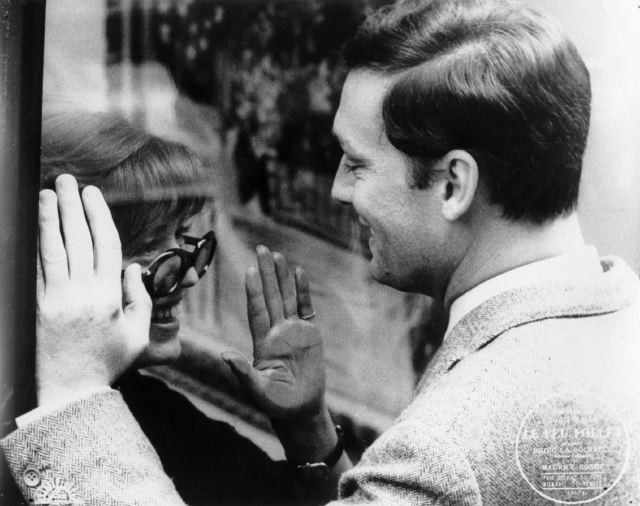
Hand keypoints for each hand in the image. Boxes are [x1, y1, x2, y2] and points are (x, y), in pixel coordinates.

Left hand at [36, 175, 151, 404]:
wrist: (72, 394)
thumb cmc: (108, 364)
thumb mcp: (137, 335)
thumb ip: (138, 299)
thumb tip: (134, 268)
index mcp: (109, 297)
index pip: (105, 245)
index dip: (99, 216)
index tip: (93, 194)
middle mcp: (83, 292)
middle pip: (78, 240)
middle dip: (73, 207)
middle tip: (68, 181)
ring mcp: (57, 298)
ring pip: (53, 249)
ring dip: (49, 218)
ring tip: (47, 193)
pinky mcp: (37, 307)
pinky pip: (36, 269)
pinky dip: (35, 245)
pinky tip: (34, 227)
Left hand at [222, 245, 324, 420]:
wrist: (300, 409)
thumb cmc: (276, 403)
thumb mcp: (257, 389)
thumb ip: (243, 372)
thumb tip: (225, 355)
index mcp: (262, 343)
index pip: (257, 310)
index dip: (254, 290)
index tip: (250, 270)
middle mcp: (276, 332)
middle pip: (271, 296)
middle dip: (267, 273)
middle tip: (262, 248)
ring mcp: (293, 331)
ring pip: (287, 298)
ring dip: (283, 277)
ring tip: (278, 255)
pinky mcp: (309, 334)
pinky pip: (306, 309)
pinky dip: (303, 291)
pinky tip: (300, 274)